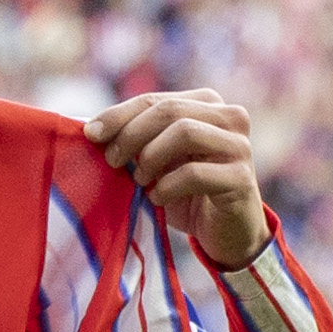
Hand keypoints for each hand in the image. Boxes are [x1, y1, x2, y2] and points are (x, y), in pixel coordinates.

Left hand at [85, 87, 270, 266]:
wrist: (225, 232)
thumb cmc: (185, 192)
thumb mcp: (157, 159)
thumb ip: (135, 139)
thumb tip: (90, 129)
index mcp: (207, 104)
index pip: (155, 99)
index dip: (119, 114)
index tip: (90, 134)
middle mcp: (230, 117)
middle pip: (169, 110)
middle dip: (131, 134)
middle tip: (112, 160)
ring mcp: (239, 146)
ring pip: (185, 132)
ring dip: (151, 157)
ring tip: (140, 180)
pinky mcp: (242, 178)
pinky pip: (194, 173)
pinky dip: (167, 186)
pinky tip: (158, 198)